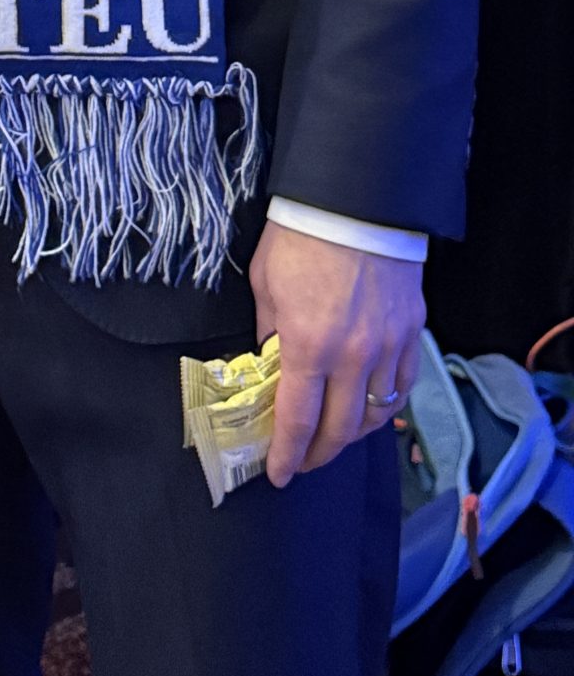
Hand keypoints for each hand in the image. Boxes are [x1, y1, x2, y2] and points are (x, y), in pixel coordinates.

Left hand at [250, 219, 422, 486]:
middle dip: (319, 454)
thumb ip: (269, 333)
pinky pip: (402, 388)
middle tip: (303, 462)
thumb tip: (270, 367)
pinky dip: (385, 408)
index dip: (287, 455)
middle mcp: (352, 357)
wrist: (354, 200)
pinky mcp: (411, 334)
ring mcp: (387, 348)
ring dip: (353, 435)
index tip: (277, 474)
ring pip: (377, 416)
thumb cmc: (299, 237)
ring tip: (334, 439)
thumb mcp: (265, 285)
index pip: (298, 421)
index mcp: (308, 346)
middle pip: (341, 429)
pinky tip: (371, 409)